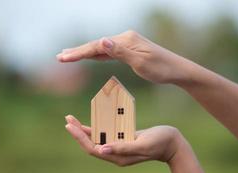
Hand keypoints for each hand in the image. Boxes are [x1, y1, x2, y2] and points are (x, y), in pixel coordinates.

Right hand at [57, 30, 190, 83]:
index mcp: (126, 40)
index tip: (63, 58)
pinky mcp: (130, 50)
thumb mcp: (141, 62)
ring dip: (85, 52)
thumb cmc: (161, 69)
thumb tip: (102, 40)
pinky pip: (109, 52)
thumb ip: (121, 52)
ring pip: (101, 48)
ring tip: (69, 55)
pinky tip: (91, 56)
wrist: (177, 70)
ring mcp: (127, 44)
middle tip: (60, 56)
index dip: (79, 53)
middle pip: (96, 45)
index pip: (97, 47)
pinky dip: (97, 55)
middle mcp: (125, 39)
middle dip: (78, 51)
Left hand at [64, 115, 183, 165]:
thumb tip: (101, 150)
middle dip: (78, 133)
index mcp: (119, 157)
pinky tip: (91, 121)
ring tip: (73, 119)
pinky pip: (106, 134)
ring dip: (85, 130)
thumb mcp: (142, 144)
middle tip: (67, 119)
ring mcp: (119, 147)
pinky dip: (98, 128)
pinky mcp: (123, 140)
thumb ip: (123, 148)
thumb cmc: (160, 142)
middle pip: (92, 144)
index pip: (93, 148)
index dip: (80, 138)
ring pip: (97, 139)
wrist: (173, 143)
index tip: (70, 126)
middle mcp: (116, 154)